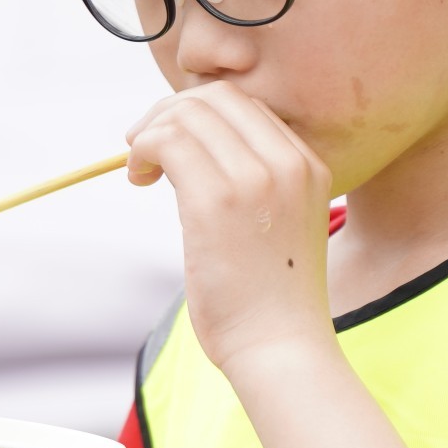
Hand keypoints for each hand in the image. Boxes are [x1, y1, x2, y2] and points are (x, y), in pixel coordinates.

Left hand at [125, 83, 334, 372]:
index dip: (198, 113)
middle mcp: (288, 162)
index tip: (172, 144)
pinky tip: (138, 178)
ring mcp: (256, 178)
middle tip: (143, 148)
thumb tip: (187, 153)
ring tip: (139, 169)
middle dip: (169, 112)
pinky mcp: (218, 201)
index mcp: (308, 166)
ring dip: (150, 132)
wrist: (281, 349)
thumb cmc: (270, 301)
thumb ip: (251, 185)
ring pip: (188, 114)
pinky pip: (168, 141)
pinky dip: (143, 149)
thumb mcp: (277, 226)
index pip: (245, 105)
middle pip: (216, 98)